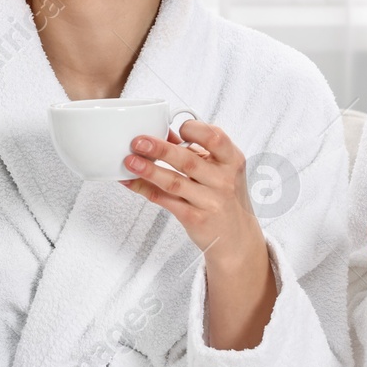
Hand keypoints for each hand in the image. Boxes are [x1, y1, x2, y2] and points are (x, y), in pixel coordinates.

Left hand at [120, 121, 262, 263]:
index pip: (214, 137)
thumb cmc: (226, 198)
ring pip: (174, 182)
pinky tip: (131, 181)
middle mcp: (223, 180)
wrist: (237, 238)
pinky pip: (165, 200)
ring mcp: (210, 201)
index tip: (176, 128)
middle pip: (188, 160)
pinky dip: (145, 189)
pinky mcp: (195, 218)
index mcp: (231, 160)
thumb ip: (194, 151)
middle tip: (138, 142)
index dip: (193, 130)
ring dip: (149, 170)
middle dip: (160, 149)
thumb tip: (162, 133)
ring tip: (129, 161)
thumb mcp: (220, 170)